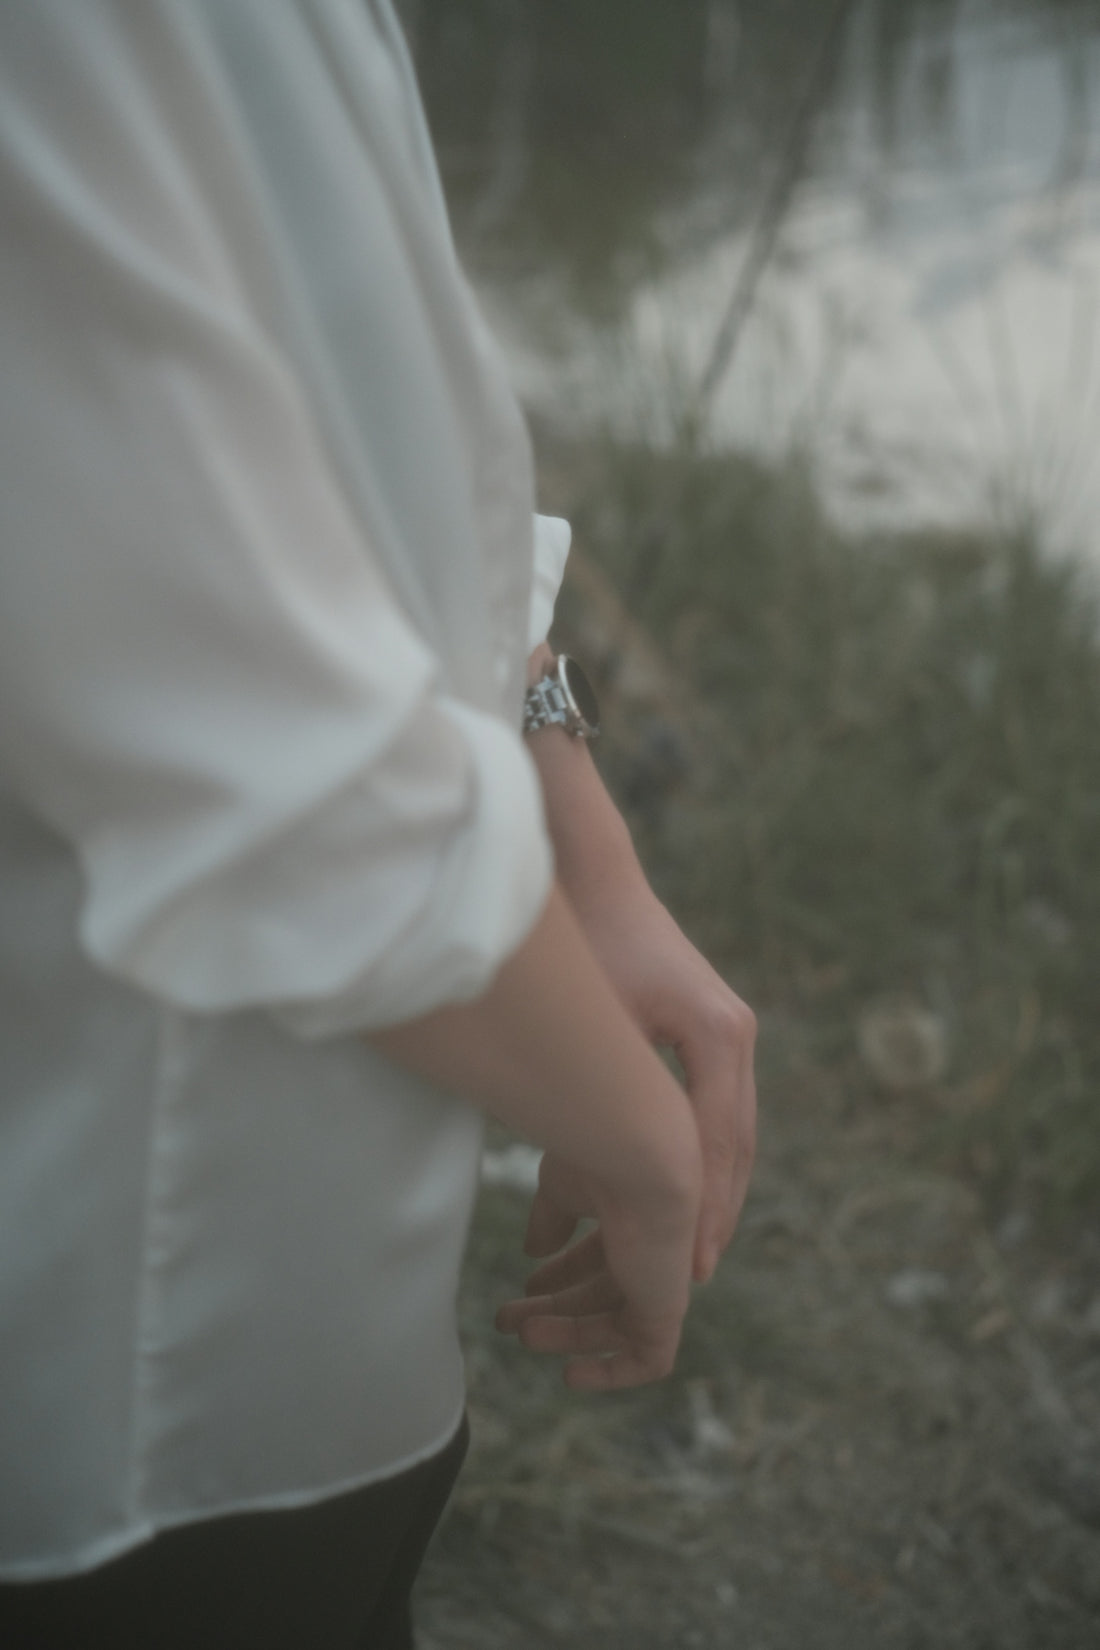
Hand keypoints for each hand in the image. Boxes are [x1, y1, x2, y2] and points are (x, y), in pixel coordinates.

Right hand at [494, 1151, 696, 1389]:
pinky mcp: (666, 1309)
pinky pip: (647, 1359)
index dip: (560, 1273)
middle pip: (599, 1293)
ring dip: (566, 1336)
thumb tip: (535, 1250)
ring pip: (615, 1325)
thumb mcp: (562, 1188)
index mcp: (631, 1216)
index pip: (597, 1256)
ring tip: (523, 1335)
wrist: (640, 1158)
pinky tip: (571, 1375)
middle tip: (508, 1320)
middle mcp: (651, 1250)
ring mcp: (660, 1280)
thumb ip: (550, 1220)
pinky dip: (611, 1374)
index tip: (526, 1281)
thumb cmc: (600, 1157)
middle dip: (553, 1308)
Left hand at [522, 695, 756, 1284]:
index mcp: (708, 1017)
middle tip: (641, 1314)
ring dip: (632, 1238)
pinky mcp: (638, 1083)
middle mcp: (708, 1050)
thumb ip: (563, 760)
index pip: (722, 1125)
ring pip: (669, 1176)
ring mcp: (676, 1071)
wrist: (571, 869)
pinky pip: (633, 1161)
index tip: (684, 1271)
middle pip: (708, 1167)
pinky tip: (549, 1252)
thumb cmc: (569, 870)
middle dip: (676, 1242)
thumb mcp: (577, 838)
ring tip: (583, 1304)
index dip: (705, 1202)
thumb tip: (541, 642)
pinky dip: (598, 1210)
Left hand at [564, 872, 756, 1282]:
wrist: (595, 874)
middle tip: (696, 1274)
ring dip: (715, 1188)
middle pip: (736, 1145)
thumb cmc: (584, 938)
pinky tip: (681, 1186)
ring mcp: (730, 1030)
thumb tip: (595, 1181)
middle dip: (716, 1211)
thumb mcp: (593, 1022)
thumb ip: (604, 1098)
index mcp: (718, 1035)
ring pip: (732, 1130)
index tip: (691, 1266)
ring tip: (694, 1248)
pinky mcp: (711, 1027)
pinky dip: (704, 1153)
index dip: (704, 1210)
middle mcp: (737, 1034)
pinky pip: (716, 1107)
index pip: (716, 1143)